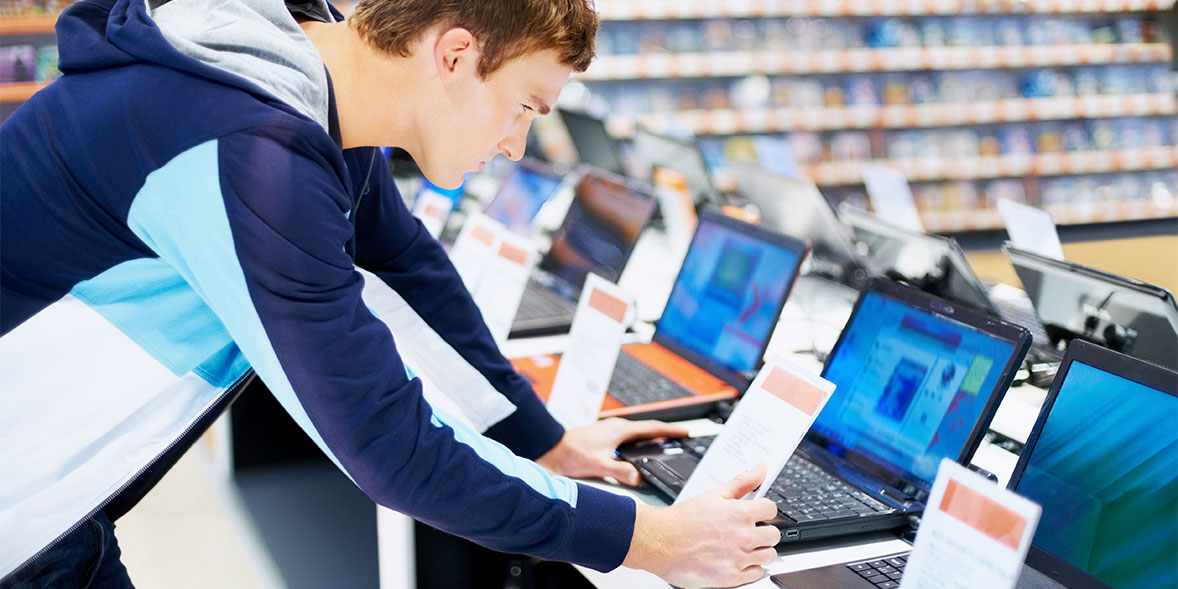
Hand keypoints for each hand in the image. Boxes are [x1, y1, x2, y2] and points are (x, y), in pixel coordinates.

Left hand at [535, 418, 688, 485]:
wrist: (551, 450)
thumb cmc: (571, 453)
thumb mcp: (600, 466)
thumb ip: (621, 472)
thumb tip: (639, 477)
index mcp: (619, 430)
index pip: (652, 428)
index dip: (670, 431)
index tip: (685, 433)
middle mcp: (616, 427)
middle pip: (647, 429)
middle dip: (664, 434)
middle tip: (679, 439)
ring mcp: (609, 431)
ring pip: (636, 434)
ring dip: (651, 439)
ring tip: (664, 446)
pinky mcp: (603, 438)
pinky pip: (627, 439)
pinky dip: (638, 444)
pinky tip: (637, 453)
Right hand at [623, 464, 780, 587]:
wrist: (661, 542)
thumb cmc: (682, 520)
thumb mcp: (714, 494)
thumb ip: (742, 481)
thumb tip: (761, 468)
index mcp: (740, 513)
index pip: (771, 509)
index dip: (764, 510)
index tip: (758, 514)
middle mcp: (743, 536)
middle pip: (774, 534)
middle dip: (764, 532)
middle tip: (751, 532)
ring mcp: (738, 558)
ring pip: (769, 556)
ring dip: (760, 551)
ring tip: (745, 548)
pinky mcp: (731, 577)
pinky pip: (757, 574)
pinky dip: (751, 568)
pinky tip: (738, 561)